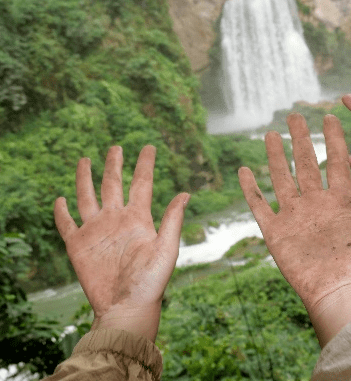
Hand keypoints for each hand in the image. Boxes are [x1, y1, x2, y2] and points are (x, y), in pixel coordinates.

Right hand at [54, 145, 188, 341]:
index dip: (145, 164)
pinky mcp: (78, 246)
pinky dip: (61, 212)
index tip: (149, 147)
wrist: (127, 307)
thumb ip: (172, 220)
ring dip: (86, 179)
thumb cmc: (151, 282)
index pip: (142, 184)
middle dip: (114, 165)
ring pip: (88, 197)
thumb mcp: (166, 248)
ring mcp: (97, 231)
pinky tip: (60, 199)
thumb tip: (186, 193)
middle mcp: (117, 220)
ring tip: (86, 159)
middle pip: (113, 184)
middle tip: (116, 147)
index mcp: (139, 218)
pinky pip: (67, 224)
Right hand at [239, 114, 350, 345]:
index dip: (334, 140)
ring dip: (275, 157)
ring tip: (271, 134)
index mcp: (342, 202)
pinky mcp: (276, 233)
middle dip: (300, 139)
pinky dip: (250, 188)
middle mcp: (316, 206)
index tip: (330, 116)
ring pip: (281, 179)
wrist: (348, 296)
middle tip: (294, 115)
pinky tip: (244, 170)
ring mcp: (295, 218)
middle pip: (305, 164)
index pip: (336, 162)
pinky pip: (259, 205)